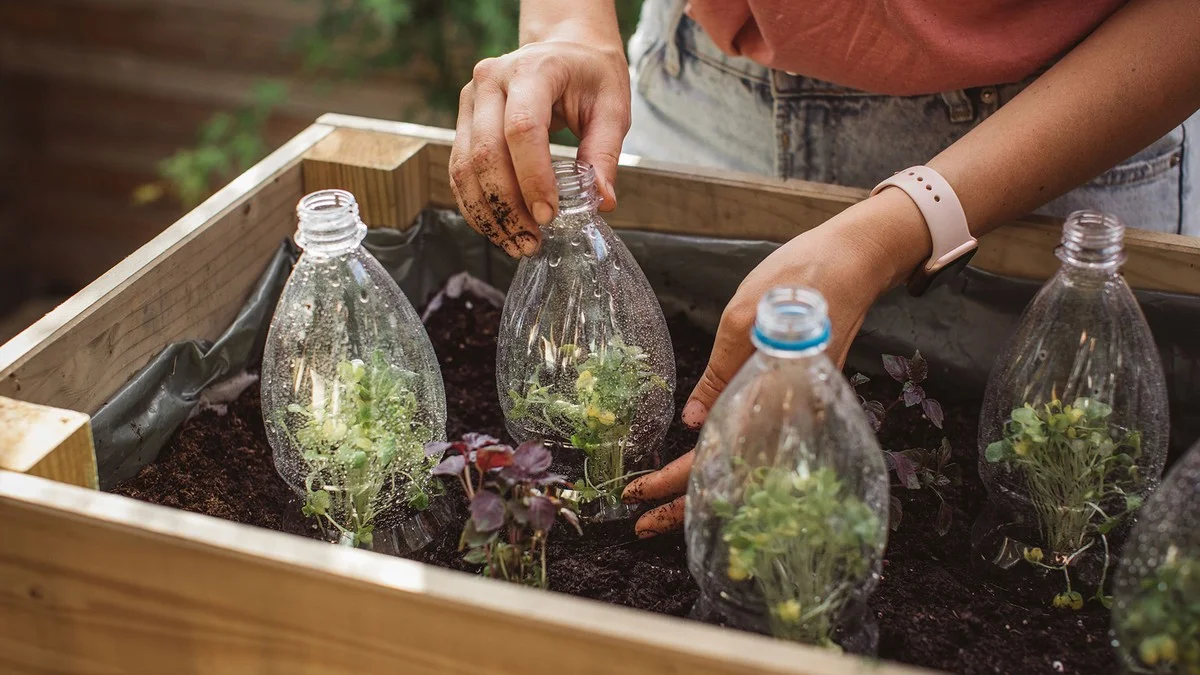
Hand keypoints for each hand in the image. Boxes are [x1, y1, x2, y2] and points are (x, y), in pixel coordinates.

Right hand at [449, 36, 629, 257]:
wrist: (563, 49)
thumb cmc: (589, 75)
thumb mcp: (611, 107)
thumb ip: (605, 153)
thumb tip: (601, 202)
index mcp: (532, 70)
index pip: (522, 129)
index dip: (532, 178)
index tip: (549, 215)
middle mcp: (491, 81)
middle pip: (486, 153)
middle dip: (507, 206)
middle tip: (532, 240)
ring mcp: (470, 100)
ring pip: (464, 167)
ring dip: (488, 213)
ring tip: (516, 242)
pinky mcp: (463, 121)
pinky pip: (459, 170)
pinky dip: (476, 205)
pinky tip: (499, 227)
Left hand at [622, 189, 931, 536]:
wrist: (855, 261)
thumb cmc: (798, 279)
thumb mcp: (742, 317)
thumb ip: (719, 374)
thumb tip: (693, 424)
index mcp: (772, 395)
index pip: (716, 455)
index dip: (675, 480)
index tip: (638, 494)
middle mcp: (792, 415)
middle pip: (733, 476)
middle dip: (687, 504)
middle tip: (642, 525)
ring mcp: (800, 411)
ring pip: (748, 467)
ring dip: (707, 492)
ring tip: (666, 513)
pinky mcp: (803, 400)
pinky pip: (763, 447)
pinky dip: (733, 468)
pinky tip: (710, 475)